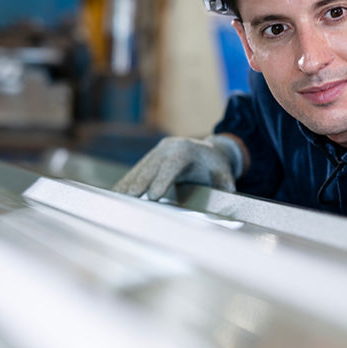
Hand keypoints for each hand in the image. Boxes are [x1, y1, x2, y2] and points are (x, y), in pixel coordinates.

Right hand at [113, 134, 244, 200]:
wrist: (209, 150)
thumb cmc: (216, 164)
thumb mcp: (225, 172)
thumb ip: (226, 182)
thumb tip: (229, 193)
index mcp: (186, 150)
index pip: (172, 166)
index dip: (162, 180)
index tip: (153, 195)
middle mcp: (168, 147)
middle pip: (151, 167)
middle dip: (140, 184)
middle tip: (129, 200)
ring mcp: (157, 151)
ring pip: (140, 169)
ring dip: (128, 185)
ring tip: (117, 200)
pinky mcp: (150, 158)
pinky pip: (136, 171)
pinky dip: (127, 183)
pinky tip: (117, 194)